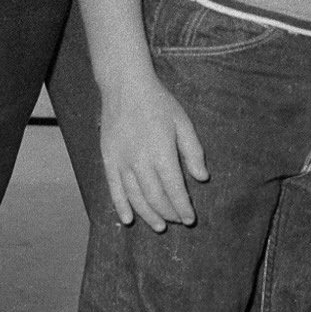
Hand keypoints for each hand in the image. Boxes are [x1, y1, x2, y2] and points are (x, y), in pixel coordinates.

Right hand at [97, 70, 206, 232]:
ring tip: (160, 226)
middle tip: (178, 221)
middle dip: (169, 213)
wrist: (125, 86)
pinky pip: (114, 189)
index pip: (174, 189)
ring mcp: (121, 162)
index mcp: (161, 152)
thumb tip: (202, 178)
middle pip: (155, 197)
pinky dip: (121, 206)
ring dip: (149, 215)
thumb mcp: (183, 123)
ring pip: (135, 198)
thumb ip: (193, 152)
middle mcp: (140, 161)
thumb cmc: (158, 103)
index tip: (190, 218)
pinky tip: (128, 219)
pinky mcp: (108, 159)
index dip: (183, 207)